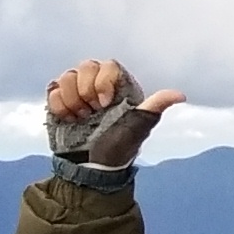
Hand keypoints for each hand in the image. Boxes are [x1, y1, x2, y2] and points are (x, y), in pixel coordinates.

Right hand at [44, 59, 184, 167]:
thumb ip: (155, 107)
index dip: (103, 81)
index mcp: (119, 87)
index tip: (105, 104)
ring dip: (72, 99)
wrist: (89, 168)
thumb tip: (180, 95)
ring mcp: (78, 93)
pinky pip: (53, 89)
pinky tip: (68, 118)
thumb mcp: (138, 128)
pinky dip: (59, 104)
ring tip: (81, 117)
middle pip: (87, 66)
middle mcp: (98, 85)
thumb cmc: (118, 148)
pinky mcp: (60, 102)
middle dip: (87, 91)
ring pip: (68, 76)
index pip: (109, 65)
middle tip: (93, 112)